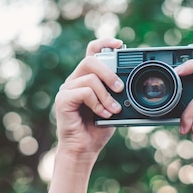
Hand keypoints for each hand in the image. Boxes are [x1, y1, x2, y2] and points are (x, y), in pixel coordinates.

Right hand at [54, 38, 124, 158]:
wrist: (84, 149)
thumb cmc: (97, 129)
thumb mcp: (114, 106)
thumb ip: (117, 92)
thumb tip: (129, 81)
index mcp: (86, 78)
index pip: (92, 52)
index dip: (104, 44)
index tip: (120, 44)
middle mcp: (74, 80)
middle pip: (91, 60)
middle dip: (109, 72)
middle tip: (121, 88)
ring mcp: (66, 89)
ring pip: (90, 78)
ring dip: (106, 95)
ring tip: (113, 110)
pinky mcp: (63, 100)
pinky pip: (84, 92)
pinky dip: (97, 103)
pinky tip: (103, 114)